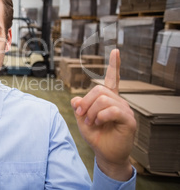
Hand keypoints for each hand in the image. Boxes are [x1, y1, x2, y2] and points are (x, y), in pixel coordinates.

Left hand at [71, 49, 135, 180]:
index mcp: (108, 99)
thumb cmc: (96, 136)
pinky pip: (112, 110)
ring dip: (92, 112)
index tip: (115, 51)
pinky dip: (100, 116)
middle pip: (99, 89)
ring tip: (91, 122)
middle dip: (85, 102)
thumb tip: (75, 98)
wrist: (105, 153)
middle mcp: (118, 101)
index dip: (114, 65)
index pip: (112, 78)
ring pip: (103, 99)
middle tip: (81, 115)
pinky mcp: (129, 120)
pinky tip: (98, 123)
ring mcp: (125, 110)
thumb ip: (79, 107)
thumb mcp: (81, 119)